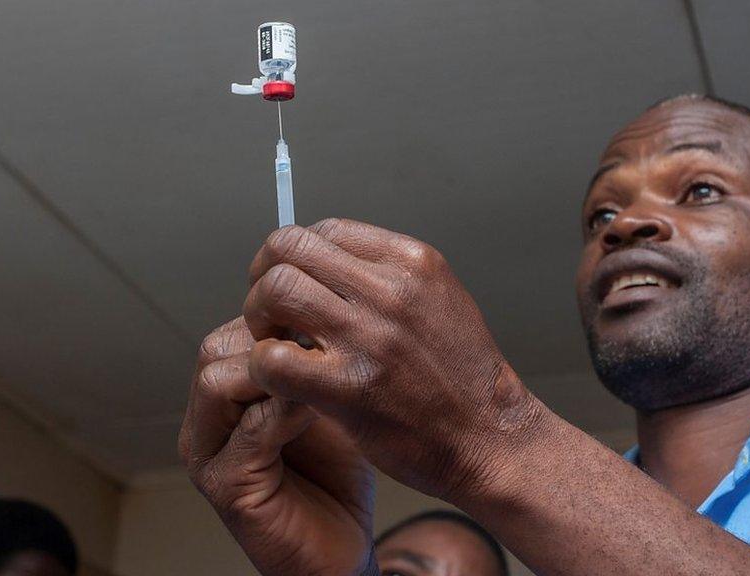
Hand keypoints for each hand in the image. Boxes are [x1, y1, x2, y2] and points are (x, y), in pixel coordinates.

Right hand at [179, 317, 377, 575]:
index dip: (282, 316)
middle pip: (218, 346)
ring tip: (325, 371)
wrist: (344, 548)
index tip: (331, 316)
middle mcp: (208, 420)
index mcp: (228, 393)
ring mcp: (209, 455)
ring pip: (218, 380)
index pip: (236, 328)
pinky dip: (287, 411)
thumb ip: (315, 356)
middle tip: (327, 341)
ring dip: (277, 369)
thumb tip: (329, 295)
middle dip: (275, 338)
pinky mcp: (227, 488)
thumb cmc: (339, 473)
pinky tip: (322, 406)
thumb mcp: (329, 398)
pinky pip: (248, 432)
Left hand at [243, 219, 541, 500]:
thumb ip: (389, 277)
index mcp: (413, 262)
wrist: (491, 439)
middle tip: (269, 311)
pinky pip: (272, 357)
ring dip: (258, 316)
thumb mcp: (442, 300)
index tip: (293, 281)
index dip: (296, 255)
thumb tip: (329, 262)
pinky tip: (280, 379)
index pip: (326, 229)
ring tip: (273, 342)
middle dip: (265, 276)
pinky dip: (261, 365)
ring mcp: (369, 337)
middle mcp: (391, 290)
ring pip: (275, 290)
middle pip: (289, 248)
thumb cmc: (462, 378)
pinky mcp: (349, 387)